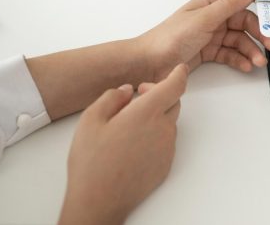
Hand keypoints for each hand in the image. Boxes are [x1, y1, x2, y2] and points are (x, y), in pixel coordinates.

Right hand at [59, 64, 187, 224]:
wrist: (99, 201)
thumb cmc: (92, 162)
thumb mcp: (90, 119)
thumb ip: (111, 97)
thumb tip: (126, 91)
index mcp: (146, 113)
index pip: (175, 86)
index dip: (178, 74)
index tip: (179, 68)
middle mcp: (163, 129)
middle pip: (173, 102)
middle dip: (159, 94)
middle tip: (137, 97)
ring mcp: (167, 149)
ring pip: (169, 122)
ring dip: (156, 116)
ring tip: (129, 125)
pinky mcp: (165, 165)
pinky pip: (166, 142)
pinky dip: (156, 135)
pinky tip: (133, 144)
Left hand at [136, 0, 269, 79]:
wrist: (149, 63)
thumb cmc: (171, 37)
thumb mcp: (204, 18)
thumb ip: (229, 5)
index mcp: (210, 2)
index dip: (259, 5)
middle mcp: (213, 17)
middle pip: (244, 22)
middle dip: (259, 34)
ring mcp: (211, 35)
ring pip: (239, 40)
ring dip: (251, 50)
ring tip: (259, 62)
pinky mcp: (208, 52)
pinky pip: (230, 53)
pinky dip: (240, 59)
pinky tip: (247, 66)